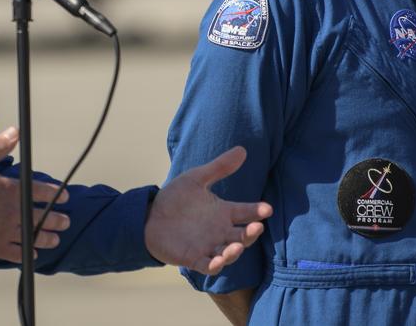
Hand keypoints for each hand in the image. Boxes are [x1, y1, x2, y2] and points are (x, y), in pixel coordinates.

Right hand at [0, 127, 70, 261]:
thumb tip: (15, 132)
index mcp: (10, 191)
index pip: (40, 191)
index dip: (55, 194)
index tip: (65, 196)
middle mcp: (12, 213)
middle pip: (41, 217)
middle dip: (56, 219)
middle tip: (65, 221)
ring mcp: (4, 231)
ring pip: (32, 236)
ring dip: (46, 238)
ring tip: (55, 239)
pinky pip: (14, 253)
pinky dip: (25, 254)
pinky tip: (32, 255)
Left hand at [145, 146, 271, 274]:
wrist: (148, 217)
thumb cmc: (174, 199)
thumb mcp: (196, 179)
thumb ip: (219, 168)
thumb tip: (242, 149)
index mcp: (223, 212)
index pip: (246, 212)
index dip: (257, 211)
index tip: (267, 208)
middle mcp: (220, 231)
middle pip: (242, 235)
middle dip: (251, 233)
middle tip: (257, 227)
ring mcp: (208, 246)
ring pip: (228, 253)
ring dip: (235, 251)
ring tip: (238, 246)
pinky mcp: (194, 258)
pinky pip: (208, 266)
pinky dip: (214, 265)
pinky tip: (218, 260)